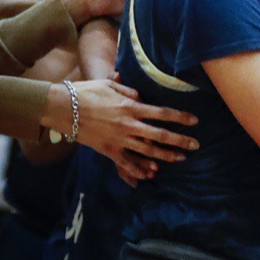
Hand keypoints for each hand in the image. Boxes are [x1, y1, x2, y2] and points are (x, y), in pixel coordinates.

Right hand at [45, 79, 197, 181]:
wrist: (62, 108)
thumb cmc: (86, 92)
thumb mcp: (110, 85)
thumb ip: (129, 90)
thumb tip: (141, 97)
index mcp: (130, 107)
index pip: (162, 113)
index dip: (180, 117)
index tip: (195, 121)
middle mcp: (128, 124)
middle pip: (160, 135)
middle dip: (180, 141)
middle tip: (196, 145)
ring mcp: (119, 139)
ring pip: (147, 151)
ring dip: (166, 156)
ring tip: (181, 158)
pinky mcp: (108, 150)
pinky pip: (126, 163)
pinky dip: (138, 169)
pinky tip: (150, 173)